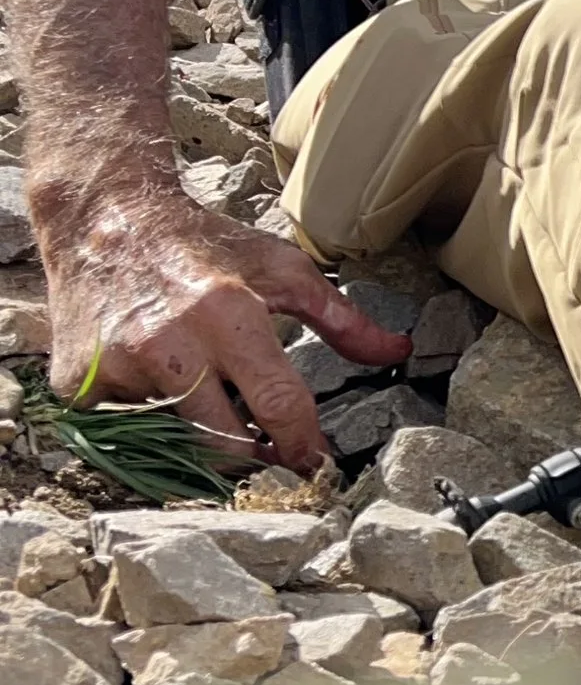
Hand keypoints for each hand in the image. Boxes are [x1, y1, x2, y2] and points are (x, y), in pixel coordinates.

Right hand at [41, 179, 411, 475]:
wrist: (104, 220)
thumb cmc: (202, 245)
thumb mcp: (281, 269)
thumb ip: (341, 319)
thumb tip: (397, 353)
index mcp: (226, 313)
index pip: (278, 403)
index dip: (302, 445)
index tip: (315, 464)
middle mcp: (168, 344)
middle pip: (223, 445)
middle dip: (251, 458)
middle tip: (264, 450)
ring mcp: (117, 367)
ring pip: (174, 444)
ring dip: (198, 438)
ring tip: (207, 403)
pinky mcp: (78, 384)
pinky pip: (124, 433)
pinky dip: (147, 423)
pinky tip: (157, 387)